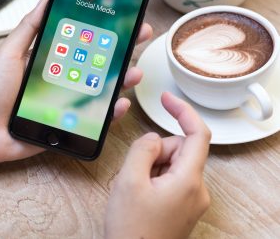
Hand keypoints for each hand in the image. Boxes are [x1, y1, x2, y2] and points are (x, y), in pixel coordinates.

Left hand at [0, 0, 152, 167]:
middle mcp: (63, 79)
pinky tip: (119, 104)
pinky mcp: (69, 124)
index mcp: (51, 60)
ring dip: (122, 79)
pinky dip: (111, 112)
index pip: (83, 41)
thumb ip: (28, 28)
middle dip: (122, 49)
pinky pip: (95, 118)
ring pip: (102, 89)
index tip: (122, 17)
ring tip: (134, 72)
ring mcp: (68, 102)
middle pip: (99, 63)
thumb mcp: (9, 53)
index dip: (103, 30)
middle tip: (141, 36)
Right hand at [105, 92, 211, 238]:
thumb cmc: (132, 228)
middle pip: (179, 149)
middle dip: (155, 151)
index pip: (197, 134)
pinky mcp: (183, 205)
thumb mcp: (129, 180)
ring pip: (172, 163)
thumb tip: (154, 138)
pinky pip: (171, 178)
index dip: (183, 111)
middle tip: (135, 172)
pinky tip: (140, 195)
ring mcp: (191, 199)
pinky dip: (154, 178)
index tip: (167, 100)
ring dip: (152, 167)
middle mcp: (197, 189)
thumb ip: (143, 148)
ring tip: (136, 188)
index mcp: (188, 180)